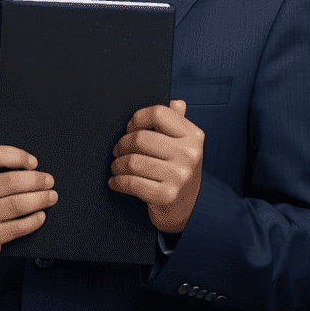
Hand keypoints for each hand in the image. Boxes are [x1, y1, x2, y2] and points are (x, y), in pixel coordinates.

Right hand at [0, 131, 56, 267]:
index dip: (18, 156)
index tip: (33, 162)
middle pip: (10, 182)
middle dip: (36, 180)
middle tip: (49, 181)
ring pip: (16, 205)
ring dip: (39, 199)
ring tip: (51, 196)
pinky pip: (17, 227)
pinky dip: (34, 221)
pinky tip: (41, 215)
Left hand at [109, 99, 202, 234]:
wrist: (188, 208)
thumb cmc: (178, 170)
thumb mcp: (184, 146)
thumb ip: (177, 123)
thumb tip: (176, 102)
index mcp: (193, 136)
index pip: (158, 113)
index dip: (137, 119)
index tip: (129, 129)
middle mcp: (190, 154)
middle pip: (140, 138)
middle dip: (122, 145)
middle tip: (117, 151)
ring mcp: (180, 176)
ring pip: (133, 162)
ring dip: (117, 165)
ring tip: (115, 167)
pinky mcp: (167, 195)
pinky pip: (132, 183)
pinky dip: (118, 182)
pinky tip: (116, 181)